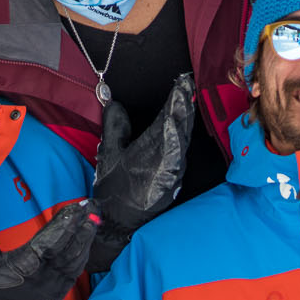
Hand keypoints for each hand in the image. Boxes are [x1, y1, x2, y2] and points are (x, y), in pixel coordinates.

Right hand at [0, 203, 100, 299]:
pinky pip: (74, 273)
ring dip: (85, 240)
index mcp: (23, 264)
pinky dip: (82, 257)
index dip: (65, 223)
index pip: (50, 240)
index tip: (76, 207)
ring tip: (92, 220)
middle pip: (68, 248)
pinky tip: (86, 243)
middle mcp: (42, 275)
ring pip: (74, 260)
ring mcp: (51, 286)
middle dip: (81, 227)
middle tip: (91, 207)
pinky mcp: (56, 293)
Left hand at [89, 74, 194, 270]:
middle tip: (186, 83)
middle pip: (178, 124)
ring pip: (178, 138)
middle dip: (182, 103)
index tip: (182, 80)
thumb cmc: (117, 187)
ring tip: (183, 97)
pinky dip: (173, 142)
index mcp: (155, 144)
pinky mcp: (164, 180)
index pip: (169, 117)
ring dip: (181, 118)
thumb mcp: (113, 150)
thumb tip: (113, 103)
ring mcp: (167, 167)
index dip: (176, 99)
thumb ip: (115, 127)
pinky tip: (173, 126)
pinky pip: (171, 158)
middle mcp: (164, 153)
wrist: (114, 218)